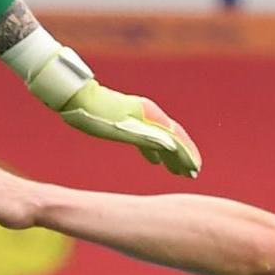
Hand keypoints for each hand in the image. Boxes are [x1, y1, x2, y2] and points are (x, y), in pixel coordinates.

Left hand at [58, 80, 201, 176]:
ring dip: (172, 155)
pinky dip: (156, 151)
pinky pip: (149, 138)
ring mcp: (141, 118)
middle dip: (184, 156)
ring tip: (178, 172)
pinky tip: (155, 162)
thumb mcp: (121, 129)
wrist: (78, 99)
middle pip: (174, 138)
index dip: (187, 154)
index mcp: (151, 117)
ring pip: (162, 139)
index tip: (196, 170)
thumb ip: (146, 137)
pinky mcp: (130, 122)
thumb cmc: (97, 115)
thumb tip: (172, 146)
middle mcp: (150, 116)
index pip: (176, 138)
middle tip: (192, 175)